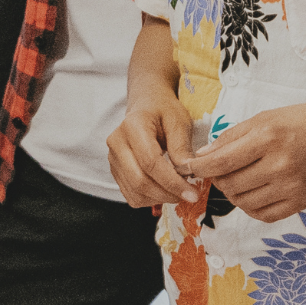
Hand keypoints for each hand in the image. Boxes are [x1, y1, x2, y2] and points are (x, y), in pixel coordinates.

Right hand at [106, 92, 199, 207]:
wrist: (147, 105)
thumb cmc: (164, 111)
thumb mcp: (179, 122)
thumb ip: (181, 146)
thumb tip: (186, 172)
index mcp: (132, 127)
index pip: (150, 163)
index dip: (172, 183)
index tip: (192, 194)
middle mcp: (117, 143)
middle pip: (139, 181)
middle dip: (167, 194)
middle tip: (189, 195)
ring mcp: (113, 158)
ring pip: (134, 192)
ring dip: (160, 198)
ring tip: (178, 191)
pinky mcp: (115, 170)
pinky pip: (131, 195)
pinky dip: (150, 199)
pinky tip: (164, 190)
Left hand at [180, 103, 305, 223]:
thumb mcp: (269, 117)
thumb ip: (233, 136)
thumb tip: (202, 156)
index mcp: (268, 137)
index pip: (219, 162)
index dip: (198, 168)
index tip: (190, 167)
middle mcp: (280, 165)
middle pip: (229, 184)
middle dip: (217, 178)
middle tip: (221, 169)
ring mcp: (292, 187)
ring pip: (243, 202)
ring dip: (233, 193)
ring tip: (239, 178)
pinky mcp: (302, 202)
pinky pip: (263, 215)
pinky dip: (250, 207)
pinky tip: (254, 192)